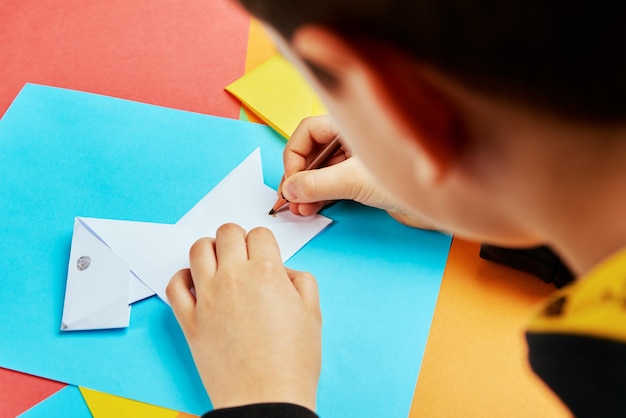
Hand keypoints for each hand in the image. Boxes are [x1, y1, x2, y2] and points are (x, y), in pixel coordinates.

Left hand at [167, 224, 321, 411]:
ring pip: (198, 250)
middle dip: (237, 238)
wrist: (266, 398)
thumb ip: (302, 281)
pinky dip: (183, 277)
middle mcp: (234, 277)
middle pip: (227, 233)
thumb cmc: (293, 362)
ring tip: (219, 262)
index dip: (264, 242)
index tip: (265, 254)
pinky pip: (175, 285)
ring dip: (210, 248)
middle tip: (243, 254)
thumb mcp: (313, 314)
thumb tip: (284, 272)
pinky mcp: (190, 319)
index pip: (259, 234)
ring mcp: (208, 297)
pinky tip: (196, 282)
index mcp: (267, 272)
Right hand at [281, 115, 439, 229]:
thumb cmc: (414, 178)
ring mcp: (359, 155)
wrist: (446, 200)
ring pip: (322, 167)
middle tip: (291, 200)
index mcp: (353, 121)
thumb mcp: (357, 180)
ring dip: (308, 188)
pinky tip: (313, 206)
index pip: (308, 131)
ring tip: (301, 209)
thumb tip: (290, 189)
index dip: (295, 157)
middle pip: (312, 150)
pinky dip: (322, 193)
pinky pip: (333, 180)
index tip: (292, 183)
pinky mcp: (364, 175)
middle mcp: (354, 135)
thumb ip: (319, 184)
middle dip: (299, 176)